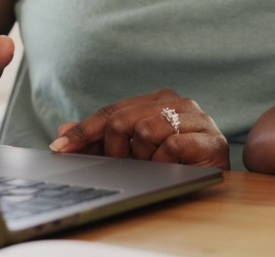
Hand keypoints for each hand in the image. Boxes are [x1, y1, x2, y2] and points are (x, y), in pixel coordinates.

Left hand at [48, 89, 229, 168]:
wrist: (215, 175)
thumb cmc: (174, 162)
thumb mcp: (133, 151)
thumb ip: (99, 139)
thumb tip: (62, 132)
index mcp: (156, 100)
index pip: (111, 112)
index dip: (83, 131)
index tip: (60, 148)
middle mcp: (175, 102)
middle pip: (123, 120)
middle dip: (115, 149)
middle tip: (120, 165)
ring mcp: (195, 117)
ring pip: (145, 132)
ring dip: (144, 158)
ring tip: (155, 166)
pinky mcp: (209, 137)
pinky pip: (170, 147)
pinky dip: (164, 163)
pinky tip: (172, 167)